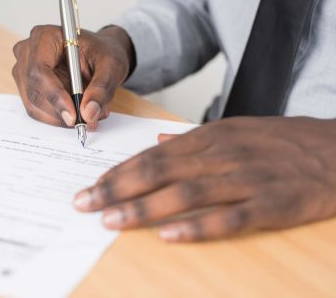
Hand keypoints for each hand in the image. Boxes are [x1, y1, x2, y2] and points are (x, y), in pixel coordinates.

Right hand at [12, 25, 134, 129]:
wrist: (98, 55)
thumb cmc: (102, 53)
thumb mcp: (111, 66)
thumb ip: (101, 89)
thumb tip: (89, 113)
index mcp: (45, 37)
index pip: (39, 71)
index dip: (54, 96)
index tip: (73, 116)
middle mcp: (28, 53)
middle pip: (34, 91)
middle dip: (60, 112)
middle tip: (87, 120)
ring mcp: (24, 72)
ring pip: (35, 105)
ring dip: (61, 117)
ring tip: (89, 114)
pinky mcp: (28, 88)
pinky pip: (38, 111)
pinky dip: (59, 117)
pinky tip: (78, 112)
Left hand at [74, 117, 335, 241]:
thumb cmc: (280, 141)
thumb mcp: (234, 129)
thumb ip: (193, 138)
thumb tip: (159, 140)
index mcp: (210, 137)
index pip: (152, 154)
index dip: (119, 171)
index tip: (92, 185)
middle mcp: (221, 155)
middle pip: (158, 171)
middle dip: (117, 188)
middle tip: (84, 203)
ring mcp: (245, 179)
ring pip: (185, 193)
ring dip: (144, 207)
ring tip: (111, 220)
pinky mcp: (270, 204)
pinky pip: (228, 218)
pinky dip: (196, 228)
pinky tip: (168, 236)